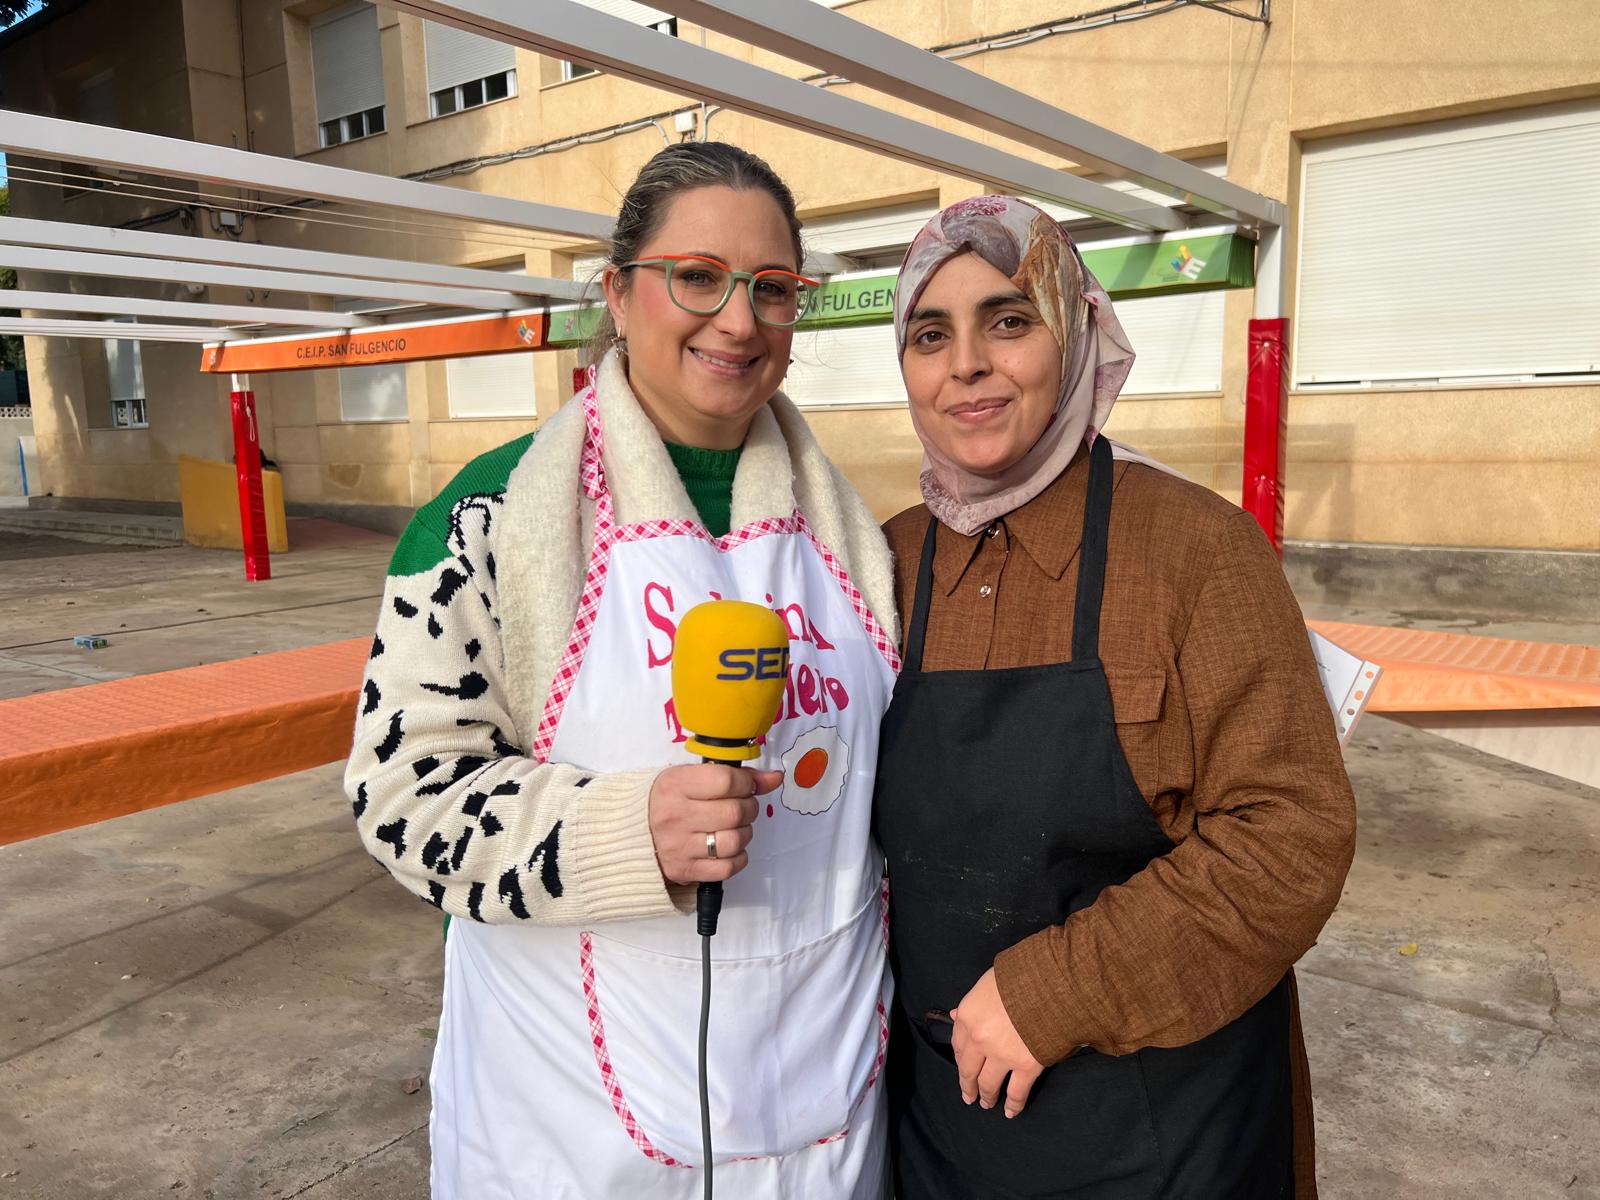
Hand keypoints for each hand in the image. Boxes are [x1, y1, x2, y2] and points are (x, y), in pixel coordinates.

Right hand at [648, 764, 781, 884]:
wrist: (632, 832)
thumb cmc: (668, 800)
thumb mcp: (692, 778)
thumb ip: (735, 776)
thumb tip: (774, 778)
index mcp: (675, 785)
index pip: (726, 781)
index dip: (747, 783)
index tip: (746, 786)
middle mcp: (674, 816)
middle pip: (735, 812)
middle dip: (750, 808)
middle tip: (744, 806)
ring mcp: (679, 846)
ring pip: (735, 841)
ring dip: (745, 833)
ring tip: (736, 827)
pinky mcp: (684, 870)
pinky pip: (728, 867)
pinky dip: (738, 857)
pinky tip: (730, 847)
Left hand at [951, 968, 1043, 1118]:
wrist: (1051, 983)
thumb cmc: (1021, 977)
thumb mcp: (988, 983)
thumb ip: (972, 1002)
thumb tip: (956, 1015)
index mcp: (969, 1016)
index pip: (958, 1044)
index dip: (961, 1059)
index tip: (963, 1066)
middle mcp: (980, 1039)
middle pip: (969, 1069)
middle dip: (968, 1085)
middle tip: (968, 1095)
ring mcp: (1002, 1055)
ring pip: (989, 1084)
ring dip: (987, 1096)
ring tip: (987, 1103)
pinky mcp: (1026, 1066)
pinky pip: (1016, 1092)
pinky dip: (1013, 1105)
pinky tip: (1010, 1112)